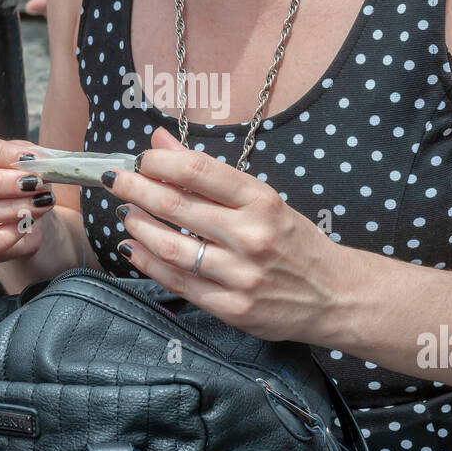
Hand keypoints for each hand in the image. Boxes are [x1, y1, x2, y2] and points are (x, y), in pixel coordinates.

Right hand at [0, 128, 56, 264]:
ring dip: (9, 208)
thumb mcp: (19, 157)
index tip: (29, 158)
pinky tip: (27, 224)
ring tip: (40, 202)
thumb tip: (31, 162)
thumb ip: (22, 156)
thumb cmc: (15, 176)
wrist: (30, 212)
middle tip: (33, 183)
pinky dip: (7, 235)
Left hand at [106, 127, 342, 342]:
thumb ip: (210, 175)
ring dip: (139, 226)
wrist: (335, 295)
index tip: (141, 159)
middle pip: (177, 207)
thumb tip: (160, 142)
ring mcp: (241, 275)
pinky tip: (133, 247)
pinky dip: (148, 262)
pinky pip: (178, 283)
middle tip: (115, 180)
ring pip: (171, 247)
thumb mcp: (264, 200)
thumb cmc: (296, 243)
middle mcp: (251, 236)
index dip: (159, 162)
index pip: (198, 172)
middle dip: (136, 189)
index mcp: (262, 201)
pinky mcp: (232, 308)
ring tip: (125, 213)